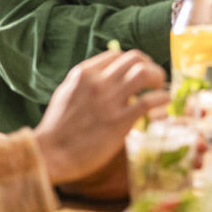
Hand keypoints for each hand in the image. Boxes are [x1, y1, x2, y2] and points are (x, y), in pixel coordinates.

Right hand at [34, 50, 166, 187]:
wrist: (48, 156)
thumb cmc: (57, 128)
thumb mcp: (67, 93)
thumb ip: (87, 82)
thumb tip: (109, 75)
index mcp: (84, 74)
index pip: (118, 55)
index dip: (134, 61)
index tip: (141, 71)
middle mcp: (98, 82)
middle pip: (135, 58)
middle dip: (150, 65)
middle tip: (155, 79)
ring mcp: (109, 100)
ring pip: (144, 73)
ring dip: (158, 78)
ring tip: (160, 88)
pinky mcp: (119, 120)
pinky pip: (148, 101)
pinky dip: (161, 100)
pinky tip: (163, 105)